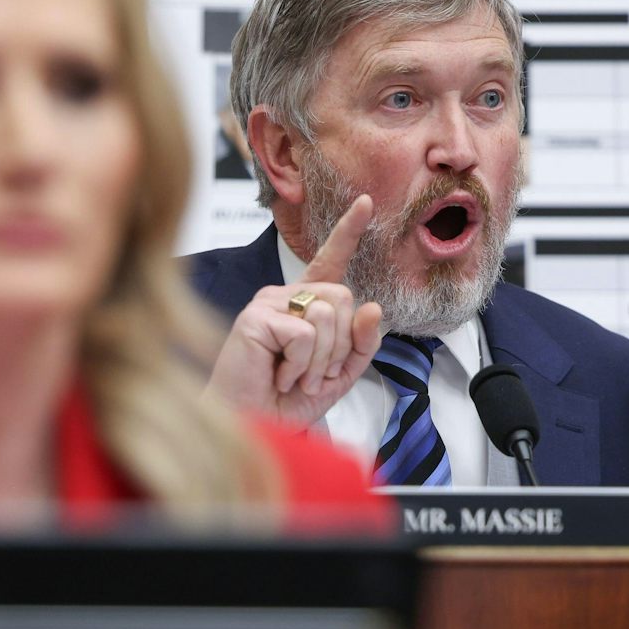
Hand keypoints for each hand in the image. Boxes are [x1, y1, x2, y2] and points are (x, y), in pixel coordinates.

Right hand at [204, 196, 384, 427]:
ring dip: (320, 360)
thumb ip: (361, 343)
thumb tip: (374, 307)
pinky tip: (279, 376)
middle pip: (343, 297)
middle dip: (340, 345)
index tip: (366, 202)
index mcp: (305, 305)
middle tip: (313, 374)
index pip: (331, 262)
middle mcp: (285, 296)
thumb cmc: (288, 401)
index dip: (348, 232)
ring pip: (327, 314)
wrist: (255, 426)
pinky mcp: (254, 318)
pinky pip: (303, 333)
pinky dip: (300, 365)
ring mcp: (267, 303)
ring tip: (294, 378)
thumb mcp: (338, 374)